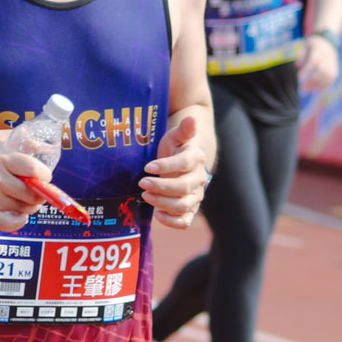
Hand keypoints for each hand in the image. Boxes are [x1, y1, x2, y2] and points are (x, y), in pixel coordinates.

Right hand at [0, 132, 50, 230]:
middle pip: (31, 192)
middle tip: (38, 193)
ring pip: (23, 208)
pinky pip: (11, 224)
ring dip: (30, 207)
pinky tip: (20, 216)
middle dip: (39, 194)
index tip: (45, 178)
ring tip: (26, 202)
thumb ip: (16, 137)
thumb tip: (42, 144)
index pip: (33, 169)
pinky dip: (20, 221)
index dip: (45, 176)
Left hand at [139, 110, 208, 228]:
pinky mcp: (189, 209)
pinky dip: (172, 222)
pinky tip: (157, 214)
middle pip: (184, 187)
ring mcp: (195, 195)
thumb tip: (191, 119)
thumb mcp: (176, 135)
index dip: (166, 166)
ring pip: (184, 205)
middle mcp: (199, 178)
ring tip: (145, 196)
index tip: (147, 167)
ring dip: (163, 203)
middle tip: (141, 183)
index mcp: (196, 158)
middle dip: (161, 187)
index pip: (184, 163)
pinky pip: (185, 221)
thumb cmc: (175, 146)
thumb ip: (184, 129)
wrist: (182, 161)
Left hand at [296, 34, 339, 92]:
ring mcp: (332, 63)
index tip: (298, 77)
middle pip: (321, 70)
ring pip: (327, 75)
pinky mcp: (335, 68)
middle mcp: (327, 57)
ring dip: (318, 85)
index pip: (313, 61)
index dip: (306, 70)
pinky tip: (317, 90)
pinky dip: (325, 85)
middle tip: (302, 88)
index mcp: (318, 50)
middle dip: (311, 80)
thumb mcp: (304, 45)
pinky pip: (332, 78)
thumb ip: (301, 55)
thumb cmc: (311, 45)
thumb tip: (297, 65)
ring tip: (308, 90)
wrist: (326, 42)